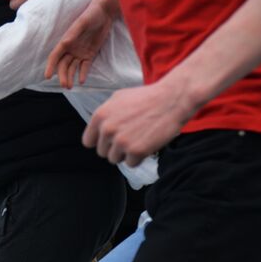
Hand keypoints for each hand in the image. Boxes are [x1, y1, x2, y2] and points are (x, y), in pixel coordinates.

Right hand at [46, 0, 118, 88]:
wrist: (104, 13)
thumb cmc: (91, 15)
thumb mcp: (82, 23)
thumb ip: (73, 33)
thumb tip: (65, 43)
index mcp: (65, 41)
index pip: (55, 56)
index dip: (50, 66)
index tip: (47, 76)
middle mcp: (71, 49)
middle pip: (63, 65)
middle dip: (62, 75)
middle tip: (65, 85)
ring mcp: (80, 52)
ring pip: (72, 68)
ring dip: (70, 77)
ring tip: (70, 86)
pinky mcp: (90, 54)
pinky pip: (85, 66)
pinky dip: (83, 73)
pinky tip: (82, 81)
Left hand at [81, 77, 196, 165]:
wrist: (172, 99)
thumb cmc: (147, 97)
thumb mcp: (118, 98)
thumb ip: (105, 115)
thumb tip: (98, 129)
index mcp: (99, 116)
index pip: (88, 141)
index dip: (99, 142)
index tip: (109, 140)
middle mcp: (107, 130)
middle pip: (102, 152)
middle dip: (114, 148)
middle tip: (130, 137)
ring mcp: (121, 141)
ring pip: (115, 159)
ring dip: (126, 153)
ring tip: (138, 139)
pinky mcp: (136, 151)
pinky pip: (131, 163)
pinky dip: (139, 157)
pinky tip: (147, 144)